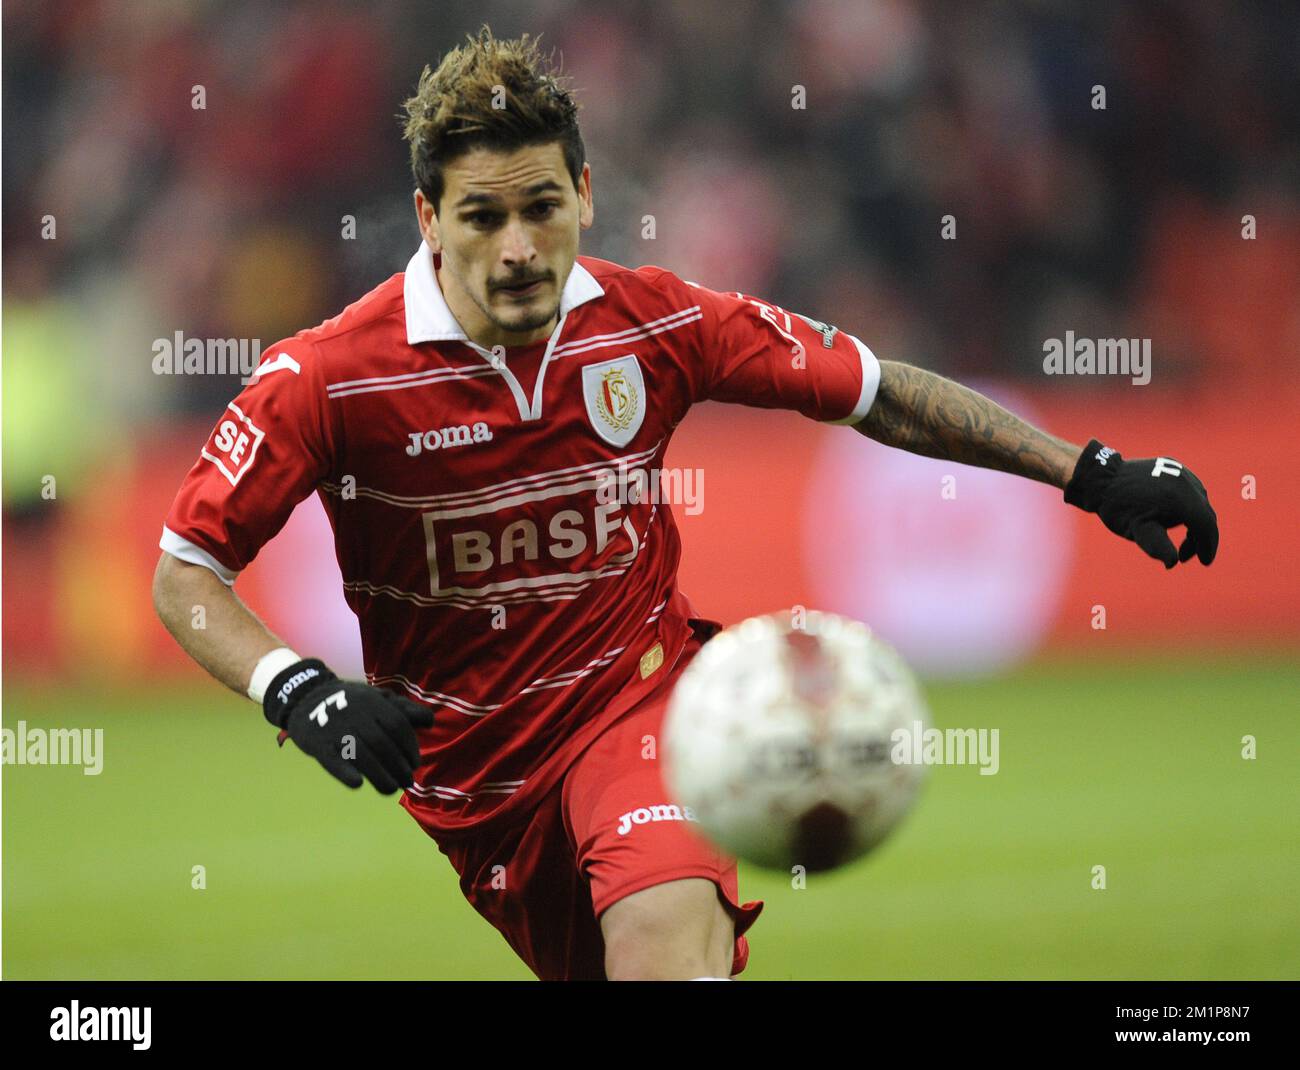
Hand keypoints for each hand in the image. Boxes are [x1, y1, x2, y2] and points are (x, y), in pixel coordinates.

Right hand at [262, 659, 433, 791]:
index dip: (409, 747)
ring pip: (361, 755)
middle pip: (382, 744)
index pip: (397, 725)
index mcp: (372, 702)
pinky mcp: (318, 744)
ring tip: (391, 789)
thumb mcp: (377, 697)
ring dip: (379, 775)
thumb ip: (403, 709)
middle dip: (398, 766)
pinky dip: (344, 773)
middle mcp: (355, 714)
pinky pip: (331, 760)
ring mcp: (335, 729)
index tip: (415, 764)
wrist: (306, 696)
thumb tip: (429, 722)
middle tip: (407, 782)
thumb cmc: (351, 701)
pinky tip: (358, 783)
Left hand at [1064, 439, 1218, 567]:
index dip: (1208, 546)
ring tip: (1179, 540)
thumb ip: (1159, 547)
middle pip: (1205, 515)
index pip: (1206, 526)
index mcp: (1182, 500)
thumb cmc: (1120, 508)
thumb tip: (1172, 562)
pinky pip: (1190, 490)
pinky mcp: (1174, 466)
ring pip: (1199, 502)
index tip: (1204, 562)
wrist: (1102, 478)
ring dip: (1194, 522)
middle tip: (1186, 556)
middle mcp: (1187, 483)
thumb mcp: (1138, 531)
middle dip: (1200, 538)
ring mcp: (1182, 472)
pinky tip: (1174, 518)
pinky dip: (1188, 506)